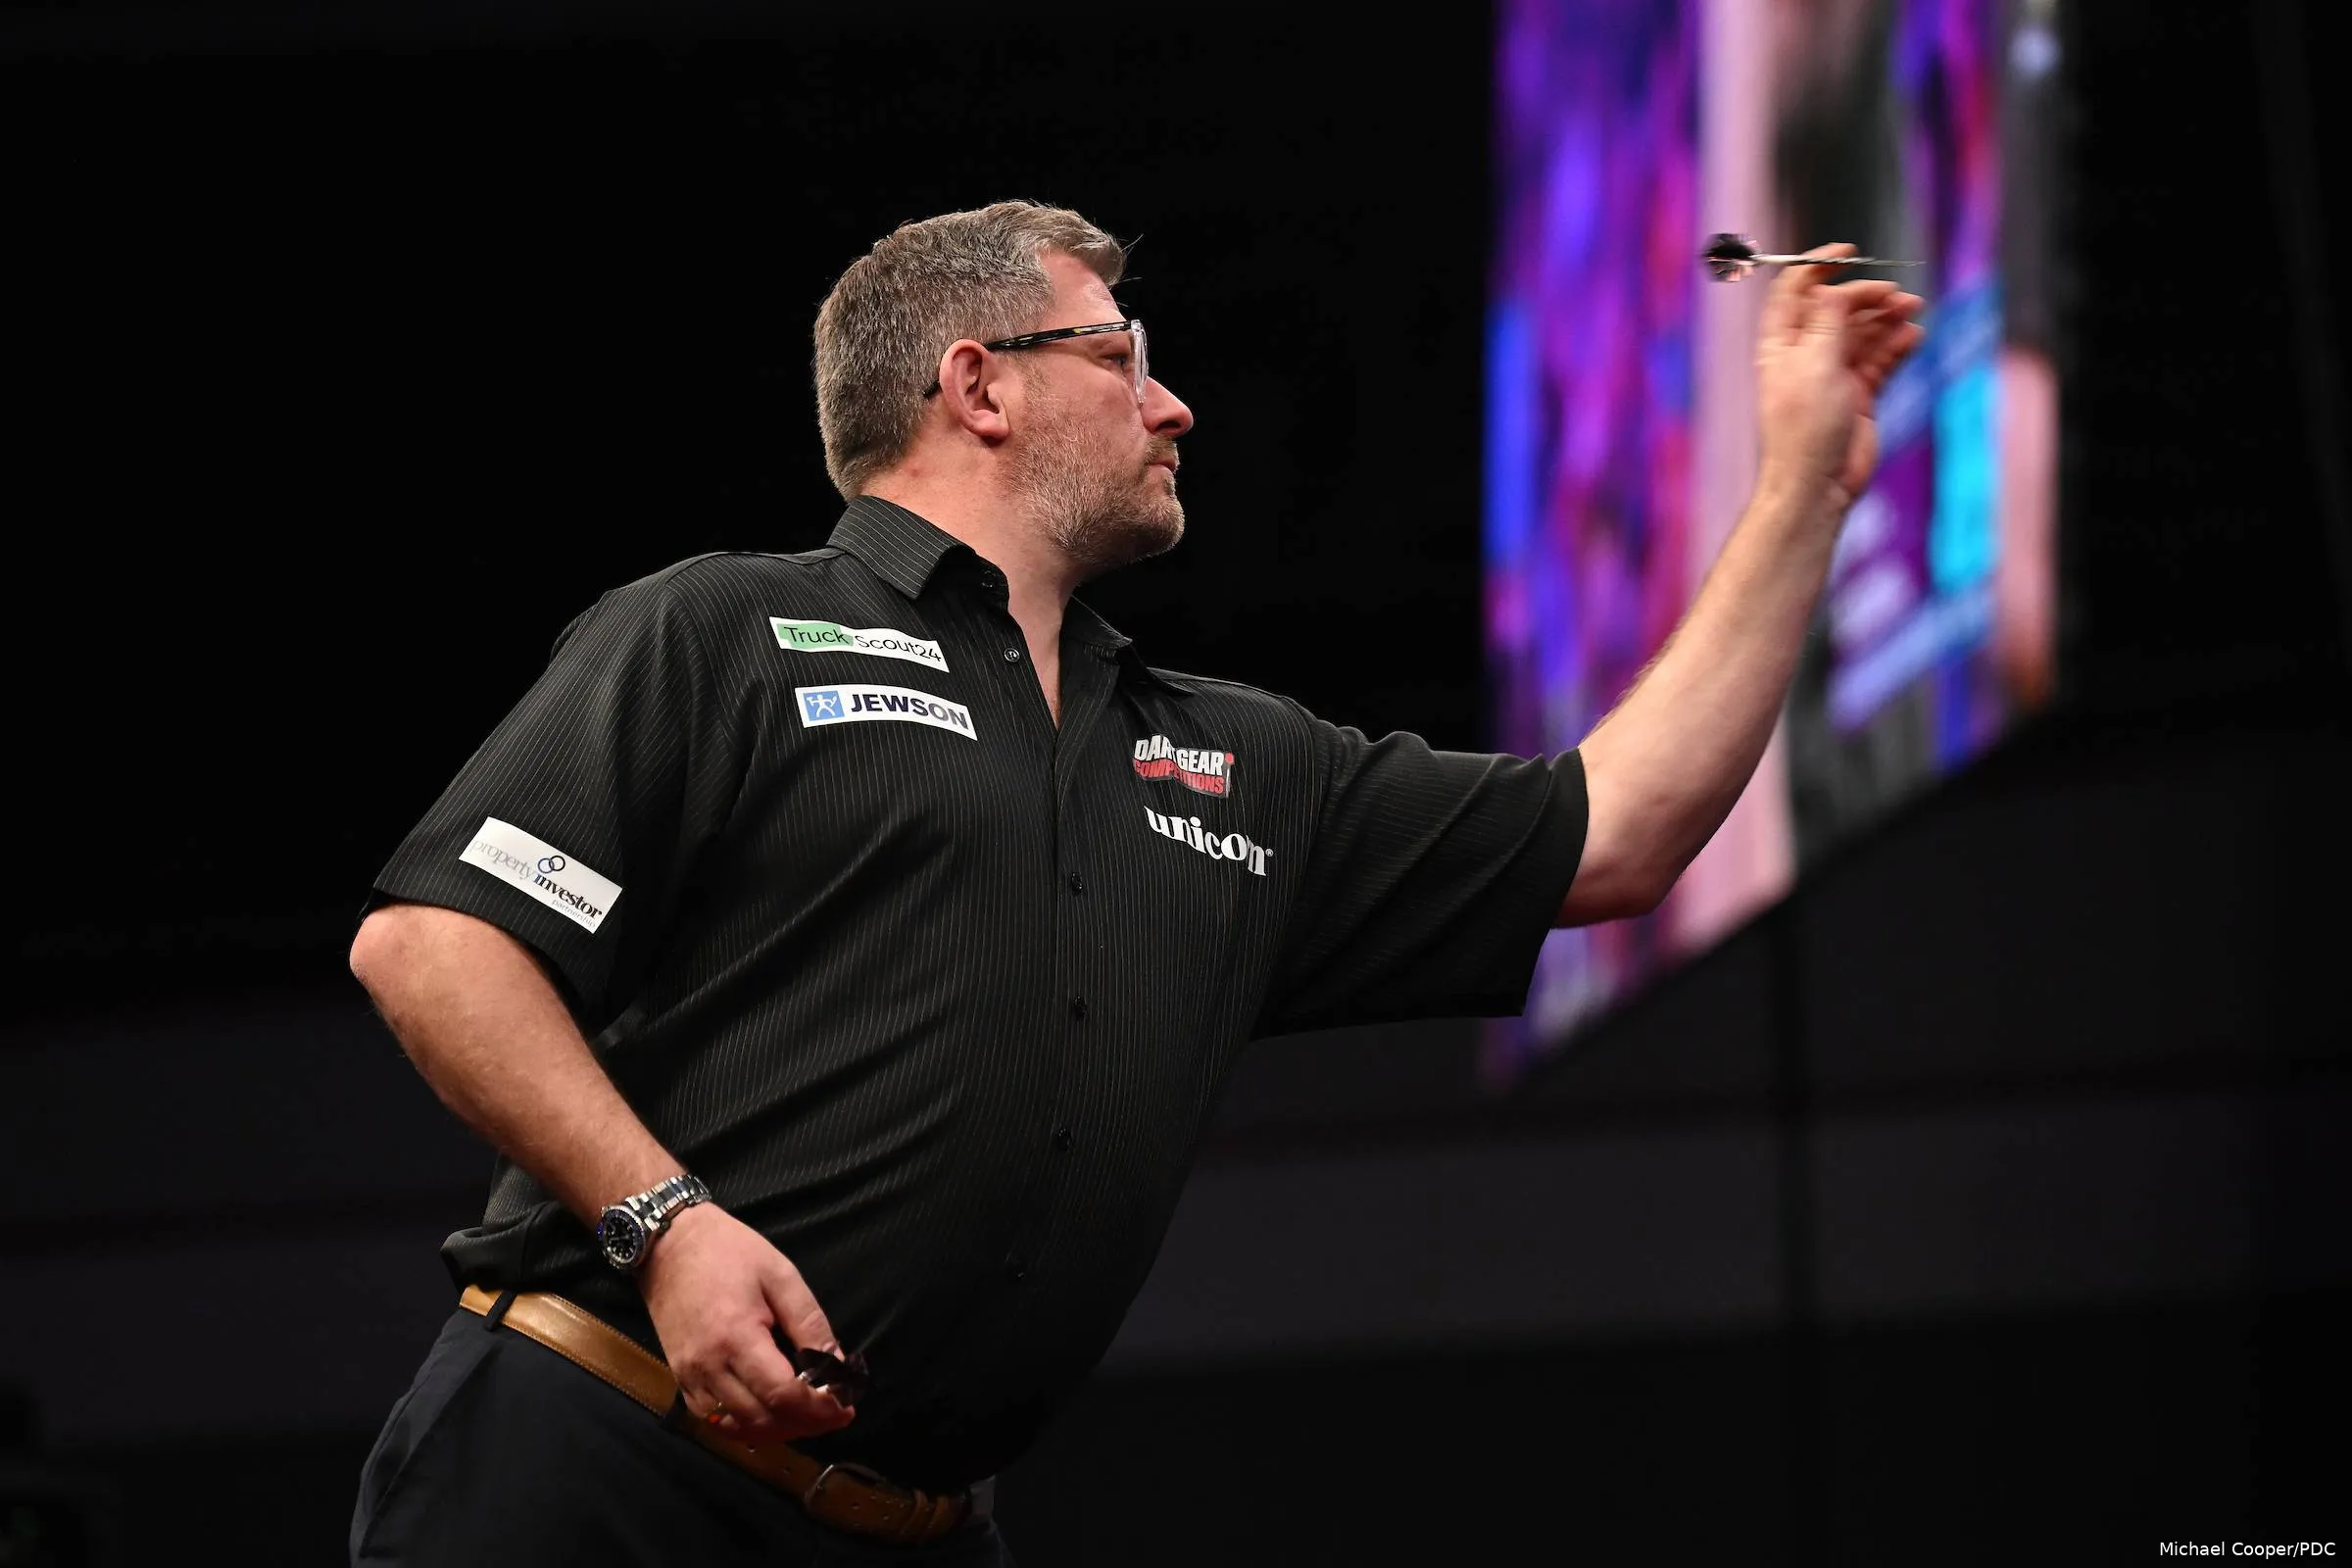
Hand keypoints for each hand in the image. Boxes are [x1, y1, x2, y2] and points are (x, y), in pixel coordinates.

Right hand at [637, 1202, 856, 1440]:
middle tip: (833, 1413)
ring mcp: (689, 1376)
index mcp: (737, 1337)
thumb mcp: (781, 1275)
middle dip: (804, 1424)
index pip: (782, 1393)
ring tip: (806, 1416)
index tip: (845, 1407)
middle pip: (761, 1418)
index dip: (818, 1408)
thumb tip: (835, 1365)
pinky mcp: (679, 1377)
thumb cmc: (729, 1251)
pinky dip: (742, 1425)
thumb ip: (809, 1323)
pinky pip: (711, 1419)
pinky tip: (766, 1413)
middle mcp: (709, 1366)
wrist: (668, 1244)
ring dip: (775, 1429)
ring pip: (736, 1426)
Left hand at [1754, 243, 1925, 508]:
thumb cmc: (1805, 428)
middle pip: (1837, 308)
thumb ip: (1827, 321)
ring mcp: (1833, 374)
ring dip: (1887, 318)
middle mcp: (1805, 355)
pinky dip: (1896, 345)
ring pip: (1863, 332)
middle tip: (1894, 294)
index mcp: (1781, 344)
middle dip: (1866, 295)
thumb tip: (1834, 287)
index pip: (1795, 290)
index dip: (1818, 266)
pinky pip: (1880, 359)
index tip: (1848, 252)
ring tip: (1911, 310)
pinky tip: (1913, 337)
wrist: (1818, 483)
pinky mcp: (1858, 394)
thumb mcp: (1815, 363)